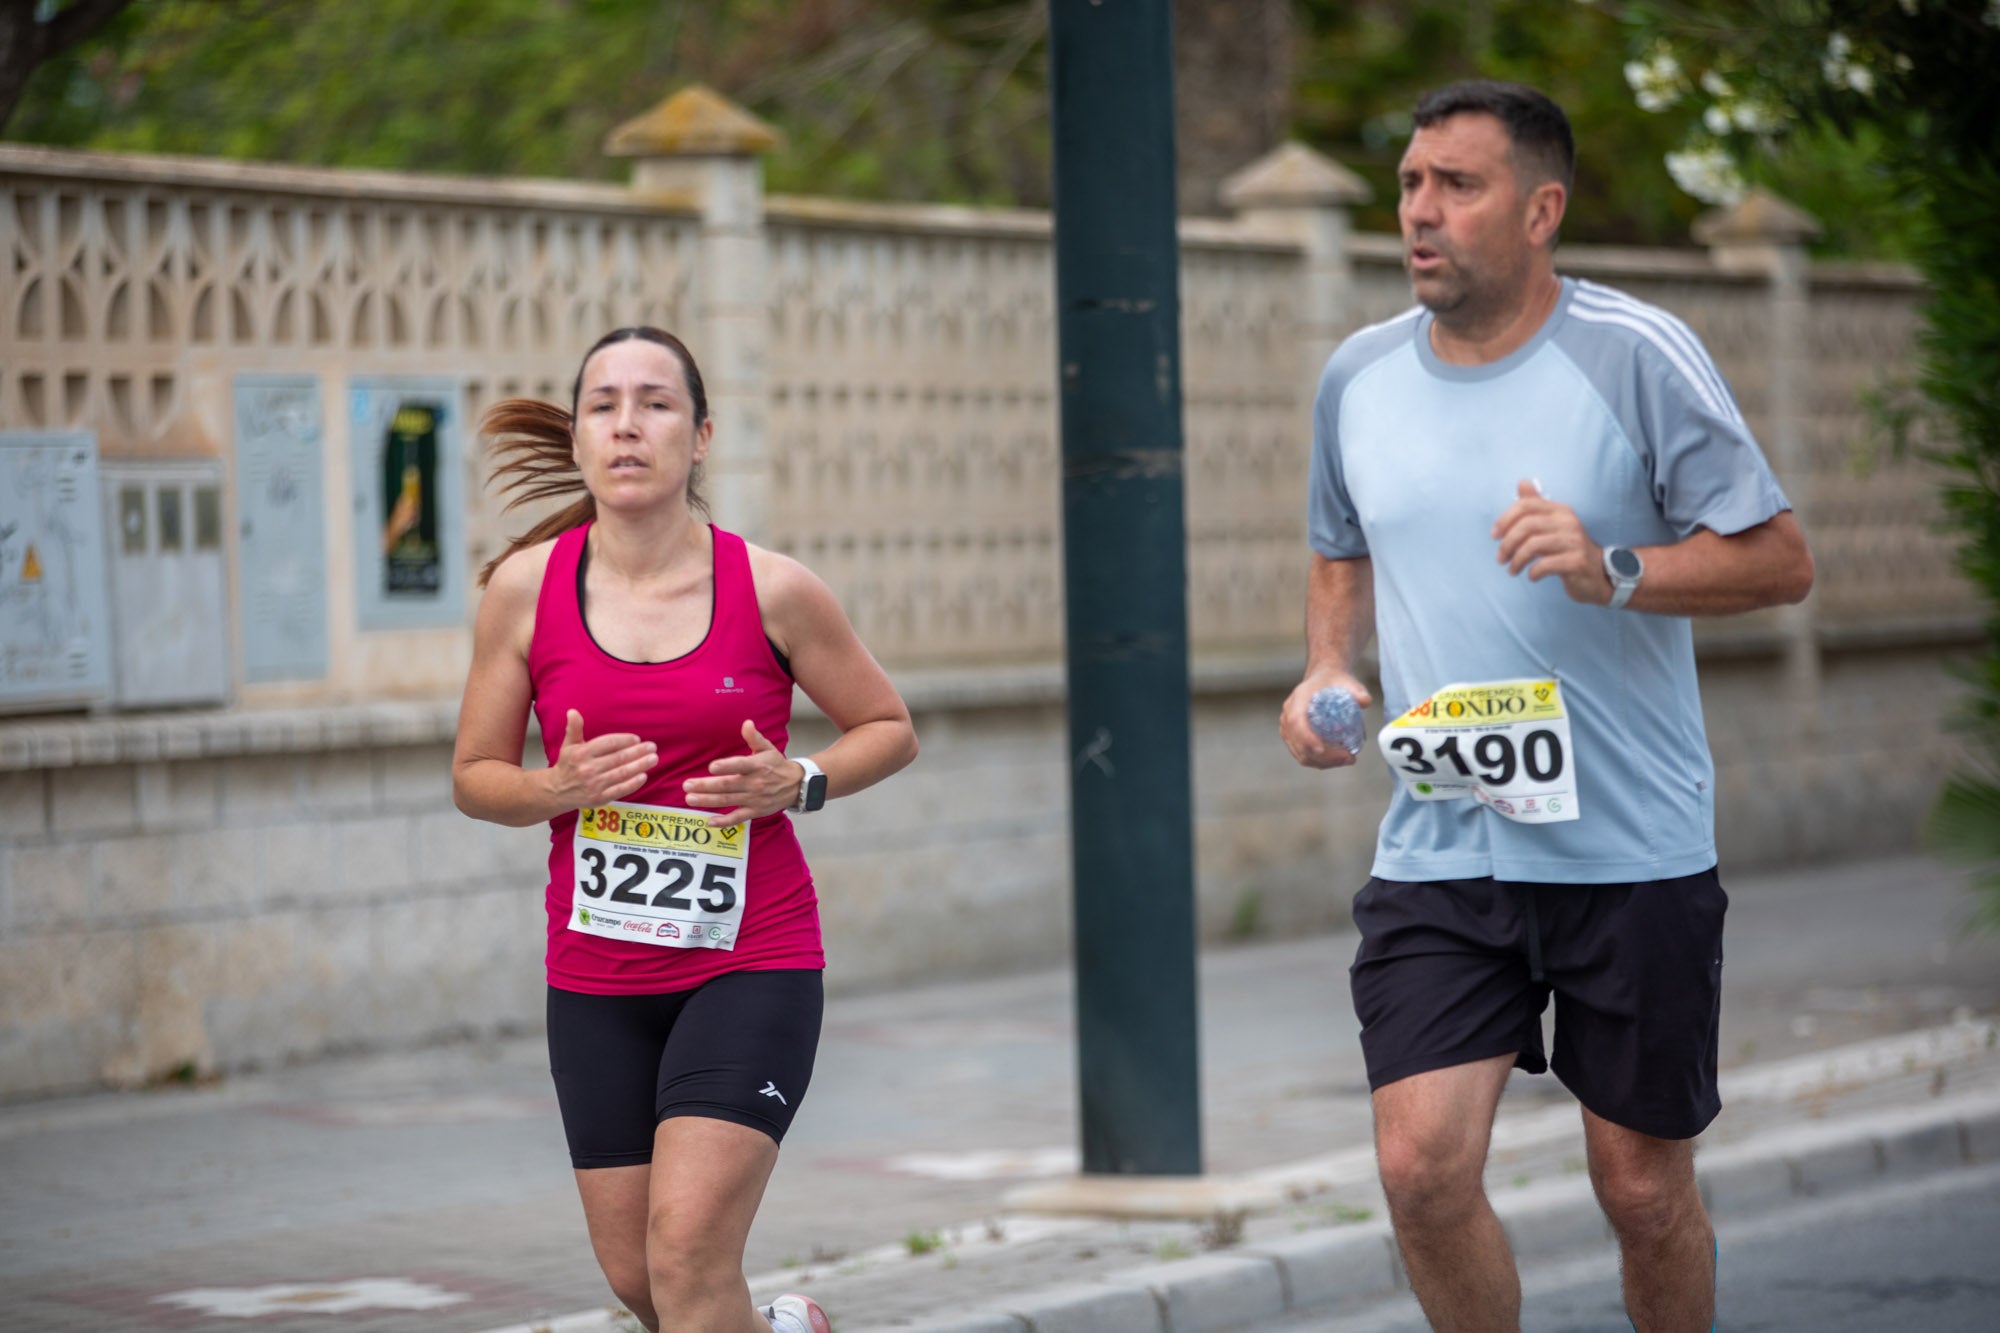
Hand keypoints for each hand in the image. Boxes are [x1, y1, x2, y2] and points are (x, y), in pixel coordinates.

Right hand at [549, 710, 655, 807]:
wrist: (557, 791)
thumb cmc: (568, 764)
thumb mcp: (569, 745)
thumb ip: (574, 728)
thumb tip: (573, 711)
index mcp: (581, 753)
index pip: (608, 743)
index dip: (624, 740)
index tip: (637, 739)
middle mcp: (587, 769)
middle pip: (618, 758)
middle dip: (638, 752)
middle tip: (652, 747)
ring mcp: (594, 785)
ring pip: (622, 773)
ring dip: (640, 765)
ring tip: (653, 759)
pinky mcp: (599, 798)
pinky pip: (620, 790)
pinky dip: (633, 783)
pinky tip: (644, 775)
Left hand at [682, 721, 804, 826]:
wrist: (796, 785)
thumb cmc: (777, 765)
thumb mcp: (768, 748)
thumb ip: (754, 737)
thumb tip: (747, 723)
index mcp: (757, 766)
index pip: (740, 766)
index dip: (726, 766)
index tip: (711, 767)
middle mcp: (755, 783)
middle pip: (727, 785)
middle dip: (706, 786)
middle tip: (687, 785)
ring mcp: (754, 799)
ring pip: (728, 800)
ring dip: (708, 801)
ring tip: (690, 799)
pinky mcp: (755, 811)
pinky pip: (738, 818)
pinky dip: (724, 821)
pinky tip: (710, 821)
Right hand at [1281, 671, 1373, 768]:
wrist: (1323, 680)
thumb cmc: (1334, 682)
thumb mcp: (1347, 682)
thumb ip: (1357, 691)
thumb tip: (1365, 701)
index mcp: (1298, 699)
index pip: (1295, 721)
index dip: (1305, 738)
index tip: (1322, 749)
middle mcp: (1288, 714)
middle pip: (1298, 743)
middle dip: (1323, 757)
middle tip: (1348, 757)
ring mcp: (1288, 728)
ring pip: (1301, 754)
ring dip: (1323, 762)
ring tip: (1348, 759)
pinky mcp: (1293, 738)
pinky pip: (1303, 755)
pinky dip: (1320, 762)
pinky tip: (1339, 760)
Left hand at [1492, 479, 1613, 604]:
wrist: (1598, 574)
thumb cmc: (1567, 549)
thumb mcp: (1552, 526)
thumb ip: (1536, 506)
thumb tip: (1522, 482)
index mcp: (1560, 510)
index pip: (1526, 505)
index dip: (1505, 519)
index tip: (1494, 536)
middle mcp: (1568, 522)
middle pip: (1527, 526)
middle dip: (1507, 543)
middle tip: (1501, 558)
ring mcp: (1574, 541)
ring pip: (1533, 545)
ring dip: (1517, 560)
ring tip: (1512, 570)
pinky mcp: (1577, 561)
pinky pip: (1545, 564)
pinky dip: (1533, 572)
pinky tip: (1531, 576)